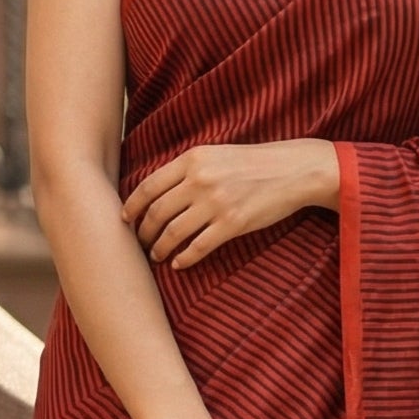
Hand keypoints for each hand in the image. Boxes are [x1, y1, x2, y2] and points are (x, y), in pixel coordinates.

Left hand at [122, 140, 338, 269]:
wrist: (293, 170)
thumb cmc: (253, 163)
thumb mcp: (215, 154)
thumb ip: (187, 169)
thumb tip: (157, 191)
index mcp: (192, 159)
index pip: (149, 186)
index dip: (132, 206)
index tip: (125, 219)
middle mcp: (200, 180)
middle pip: (157, 212)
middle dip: (144, 232)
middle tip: (141, 243)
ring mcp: (216, 203)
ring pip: (173, 232)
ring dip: (160, 248)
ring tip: (157, 256)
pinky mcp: (233, 224)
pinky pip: (199, 247)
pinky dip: (185, 258)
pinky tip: (180, 264)